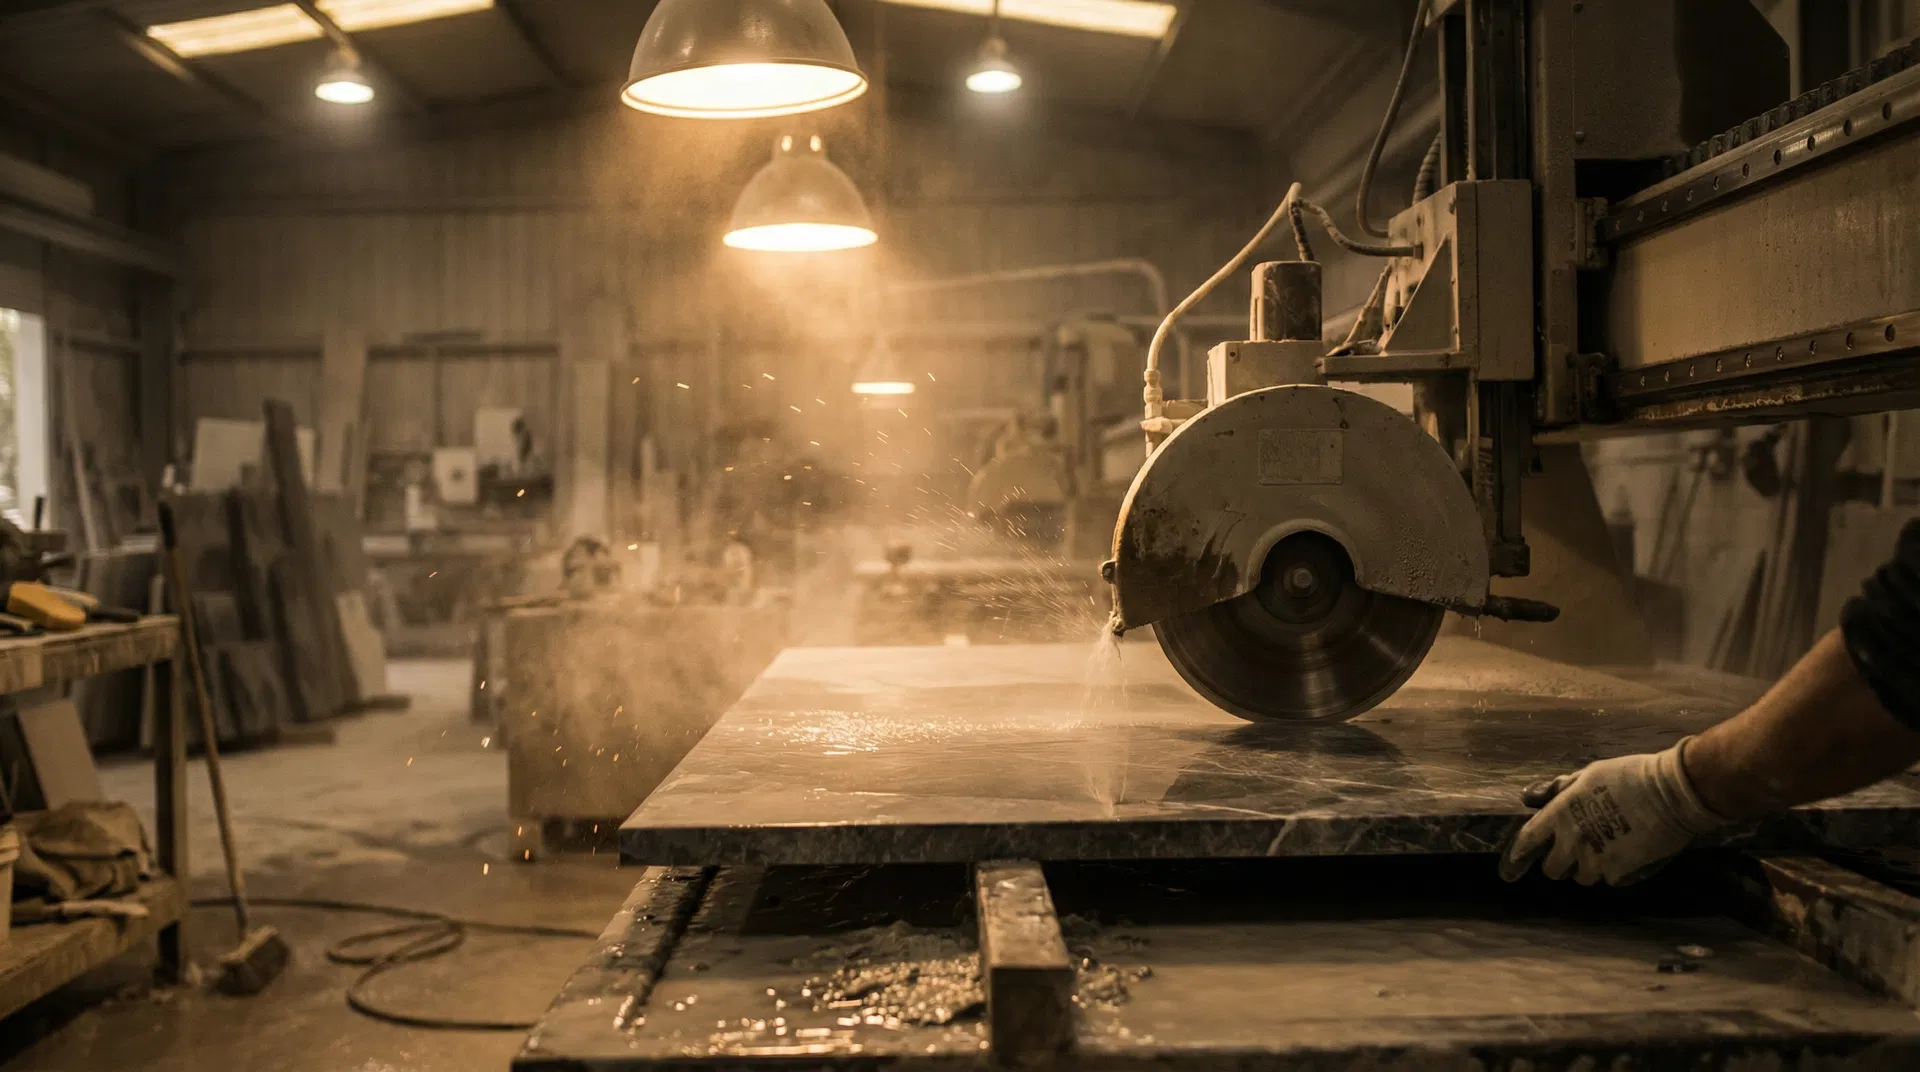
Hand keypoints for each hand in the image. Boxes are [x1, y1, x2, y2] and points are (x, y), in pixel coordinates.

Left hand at [1499, 740, 1729, 885]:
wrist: (1672, 792)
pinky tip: (1628, 852)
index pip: (1527, 842)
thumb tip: (1527, 797)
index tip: (1508, 872)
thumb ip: (1555, 790)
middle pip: (1552, 870)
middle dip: (1559, 863)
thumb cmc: (1629, 776)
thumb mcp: (1588, 774)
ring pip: (1581, 877)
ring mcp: (1596, 859)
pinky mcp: (1621, 872)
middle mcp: (1573, 840)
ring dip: (1589, 867)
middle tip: (1575, 852)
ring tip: (1607, 846)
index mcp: (1560, 814)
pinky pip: (1609, 879)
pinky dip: (1615, 871)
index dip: (1515, 859)